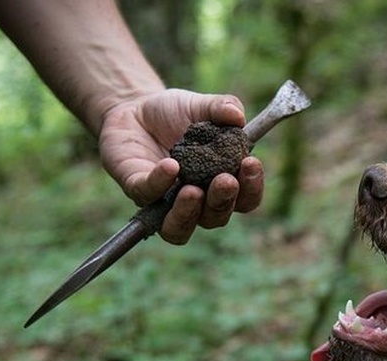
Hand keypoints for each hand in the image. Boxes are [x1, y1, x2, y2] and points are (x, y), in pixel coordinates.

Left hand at [98, 89, 263, 243]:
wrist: (134, 107)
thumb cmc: (175, 113)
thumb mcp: (202, 105)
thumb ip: (223, 107)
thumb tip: (238, 115)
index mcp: (220, 183)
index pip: (245, 200)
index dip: (252, 188)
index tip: (251, 163)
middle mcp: (197, 201)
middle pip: (216, 217)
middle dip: (223, 201)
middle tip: (225, 180)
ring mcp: (165, 201)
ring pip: (179, 229)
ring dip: (189, 214)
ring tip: (194, 191)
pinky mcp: (138, 190)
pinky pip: (148, 195)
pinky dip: (160, 183)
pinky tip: (170, 165)